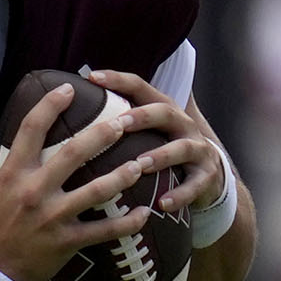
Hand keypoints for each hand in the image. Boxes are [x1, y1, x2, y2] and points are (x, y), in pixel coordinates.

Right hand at [0, 81, 149, 280]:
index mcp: (12, 173)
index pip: (32, 129)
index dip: (51, 104)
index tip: (68, 88)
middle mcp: (35, 190)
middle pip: (73, 153)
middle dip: (102, 134)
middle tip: (123, 122)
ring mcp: (54, 217)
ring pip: (97, 191)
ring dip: (123, 175)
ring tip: (142, 163)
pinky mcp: (67, 241)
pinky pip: (103, 231)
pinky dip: (126, 223)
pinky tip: (144, 214)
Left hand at [86, 69, 225, 213]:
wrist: (209, 174)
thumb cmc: (164, 148)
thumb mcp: (147, 131)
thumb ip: (119, 121)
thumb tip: (71, 109)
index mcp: (163, 109)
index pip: (141, 87)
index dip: (118, 80)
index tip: (92, 77)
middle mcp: (182, 124)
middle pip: (165, 112)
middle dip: (142, 117)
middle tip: (119, 124)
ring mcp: (197, 149)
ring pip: (181, 148)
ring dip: (161, 155)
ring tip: (140, 164)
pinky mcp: (206, 176)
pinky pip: (194, 185)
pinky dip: (179, 195)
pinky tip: (161, 203)